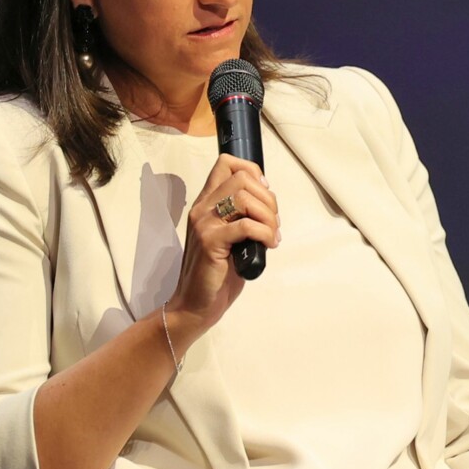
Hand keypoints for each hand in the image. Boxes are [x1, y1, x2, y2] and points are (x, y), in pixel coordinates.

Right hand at [164, 154, 278, 347]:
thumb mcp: (229, 237)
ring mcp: (204, 224)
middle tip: (273, 222)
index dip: (252, 172)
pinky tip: (268, 245)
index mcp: (205, 203)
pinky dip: (265, 232)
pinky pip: (246, 225)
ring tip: (272, 235)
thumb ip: (241, 216)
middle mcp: (202, 208)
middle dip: (267, 198)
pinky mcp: (211, 242)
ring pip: (244, 197)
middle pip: (241, 177)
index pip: (226, 163)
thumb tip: (268, 204)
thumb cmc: (215, 274)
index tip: (264, 196)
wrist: (195, 304)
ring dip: (268, 215)